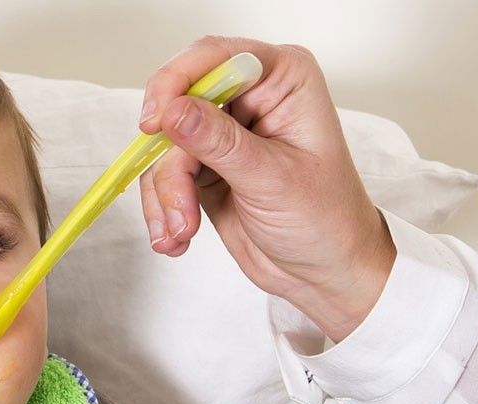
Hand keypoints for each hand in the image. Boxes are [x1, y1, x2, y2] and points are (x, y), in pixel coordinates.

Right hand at [138, 36, 395, 340]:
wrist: (323, 271)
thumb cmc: (324, 219)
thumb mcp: (272, 180)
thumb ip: (219, 143)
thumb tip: (173, 111)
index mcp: (282, 80)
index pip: (215, 58)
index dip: (176, 83)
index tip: (154, 123)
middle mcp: (250, 101)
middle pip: (179, 108)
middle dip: (171, 166)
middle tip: (179, 211)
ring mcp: (224, 137)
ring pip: (166, 150)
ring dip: (166, 197)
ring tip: (182, 234)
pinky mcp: (206, 171)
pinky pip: (165, 180)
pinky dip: (163, 211)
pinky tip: (177, 238)